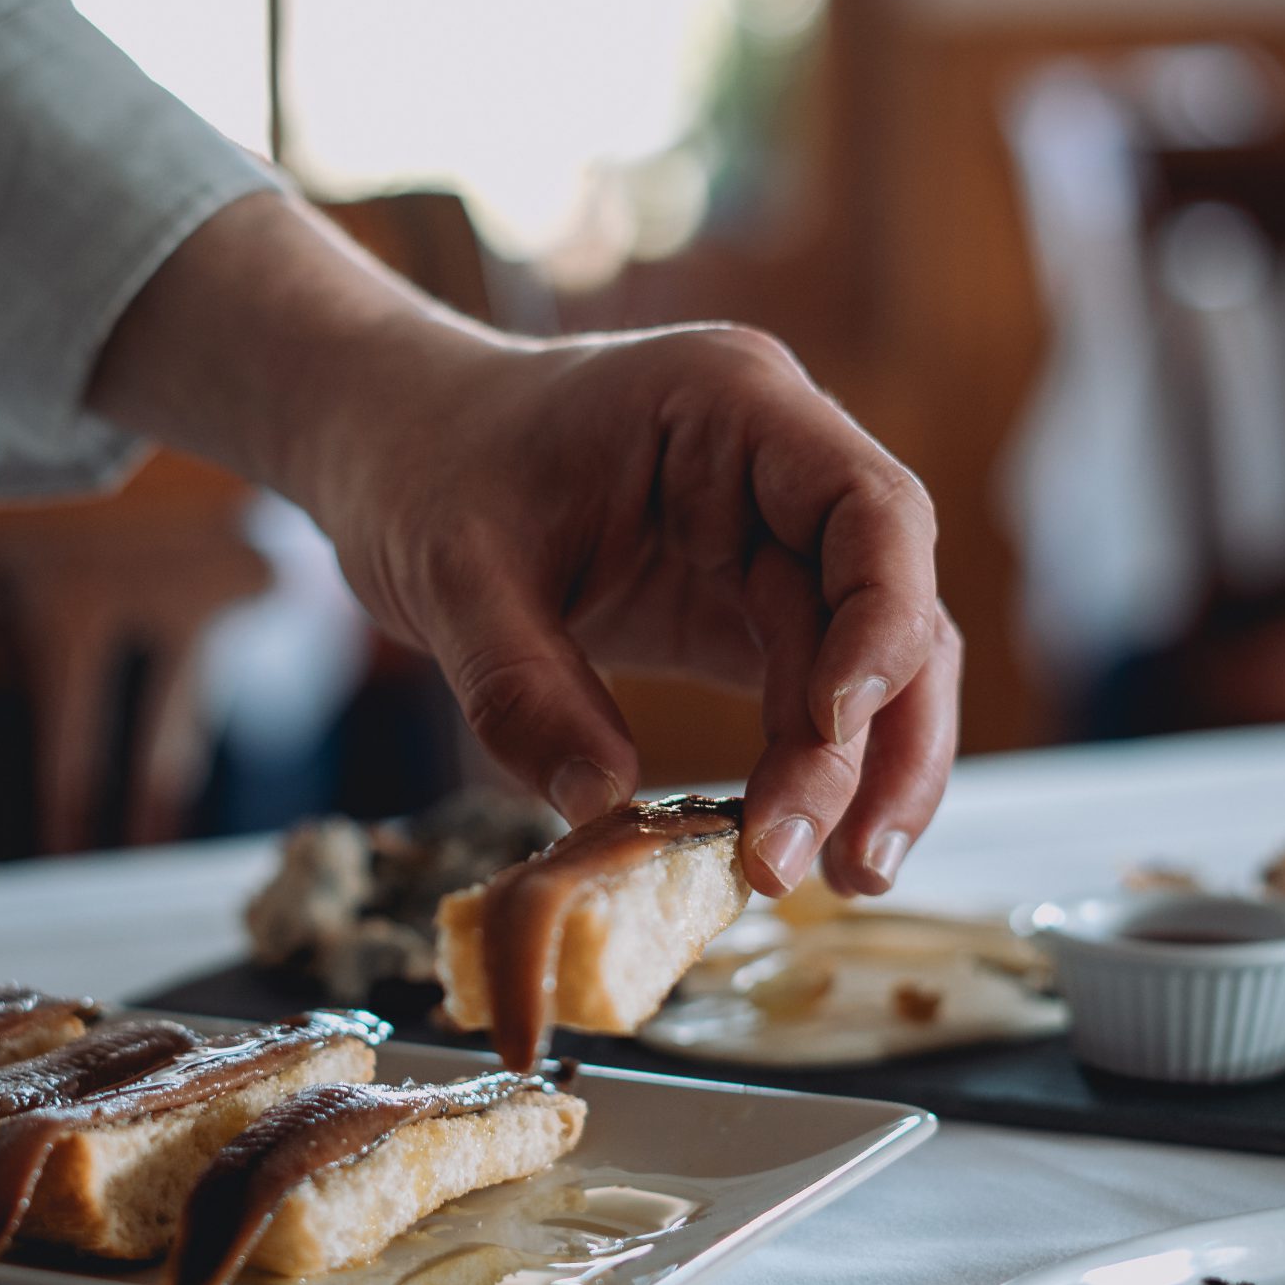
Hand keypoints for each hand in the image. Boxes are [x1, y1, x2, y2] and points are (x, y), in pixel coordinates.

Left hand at [314, 327, 956, 896]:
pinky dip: (814, 772)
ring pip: (874, 663)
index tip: (833, 728)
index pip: (870, 508)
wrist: (394, 444)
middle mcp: (780, 469)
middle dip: (879, 740)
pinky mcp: (744, 609)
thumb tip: (603, 806)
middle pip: (890, 605)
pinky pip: (812, 695)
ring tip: (845, 878)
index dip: (882, 621)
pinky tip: (794, 848)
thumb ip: (521, 686)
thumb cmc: (426, 468)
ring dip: (871, 773)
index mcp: (732, 406)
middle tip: (839, 862)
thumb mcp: (450, 571)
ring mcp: (772, 541)